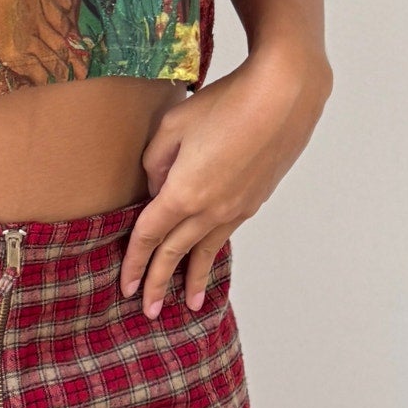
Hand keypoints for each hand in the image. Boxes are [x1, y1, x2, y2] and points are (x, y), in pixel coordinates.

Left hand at [119, 42, 331, 318]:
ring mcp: (236, 208)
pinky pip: (225, 234)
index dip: (134, 262)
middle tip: (149, 310)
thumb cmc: (225, 103)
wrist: (282, 97)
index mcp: (182, 193)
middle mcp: (209, 209)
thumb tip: (156, 187)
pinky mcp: (255, 200)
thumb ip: (154, 161)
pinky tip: (210, 257)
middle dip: (158, 283)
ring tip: (188, 302)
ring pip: (206, 250)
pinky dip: (213, 252)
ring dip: (193, 277)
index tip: (125, 286)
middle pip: (176, 253)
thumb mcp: (171, 126)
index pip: (149, 236)